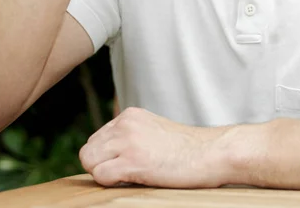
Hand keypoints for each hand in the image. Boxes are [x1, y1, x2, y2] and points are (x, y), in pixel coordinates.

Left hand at [79, 107, 231, 187]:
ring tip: (130, 176)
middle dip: (101, 165)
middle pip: (89, 151)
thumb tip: (107, 156)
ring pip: (90, 162)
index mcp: (130, 115)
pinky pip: (101, 177)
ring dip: (105, 174)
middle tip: (126, 173)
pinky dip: (112, 184)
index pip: (97, 139)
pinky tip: (134, 180)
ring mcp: (128, 141)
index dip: (106, 157)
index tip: (126, 163)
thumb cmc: (186, 149)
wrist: (211, 152)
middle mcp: (125, 123)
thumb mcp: (153, 131)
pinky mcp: (132, 161)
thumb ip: (131, 135)